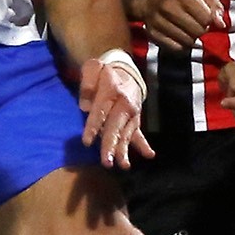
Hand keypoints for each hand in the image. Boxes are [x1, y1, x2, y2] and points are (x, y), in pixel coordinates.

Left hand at [79, 51, 151, 166]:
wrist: (126, 70)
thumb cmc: (104, 72)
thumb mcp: (92, 68)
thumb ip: (87, 83)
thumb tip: (84, 106)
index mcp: (111, 90)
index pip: (100, 111)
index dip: (93, 127)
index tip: (87, 142)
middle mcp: (123, 103)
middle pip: (115, 127)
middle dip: (110, 145)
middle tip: (106, 162)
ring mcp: (131, 113)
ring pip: (126, 134)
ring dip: (124, 150)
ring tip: (124, 165)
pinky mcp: (135, 120)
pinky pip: (138, 134)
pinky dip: (144, 145)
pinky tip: (150, 155)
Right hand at [123, 0, 221, 50]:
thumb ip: (215, 6)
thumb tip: (221, 25)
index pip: (206, 18)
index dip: (209, 22)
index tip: (205, 19)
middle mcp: (169, 6)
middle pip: (197, 31)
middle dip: (201, 31)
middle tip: (197, 26)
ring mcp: (159, 21)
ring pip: (187, 41)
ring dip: (192, 39)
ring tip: (189, 31)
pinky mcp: (153, 33)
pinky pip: (175, 48)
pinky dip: (181, 46)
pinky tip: (181, 38)